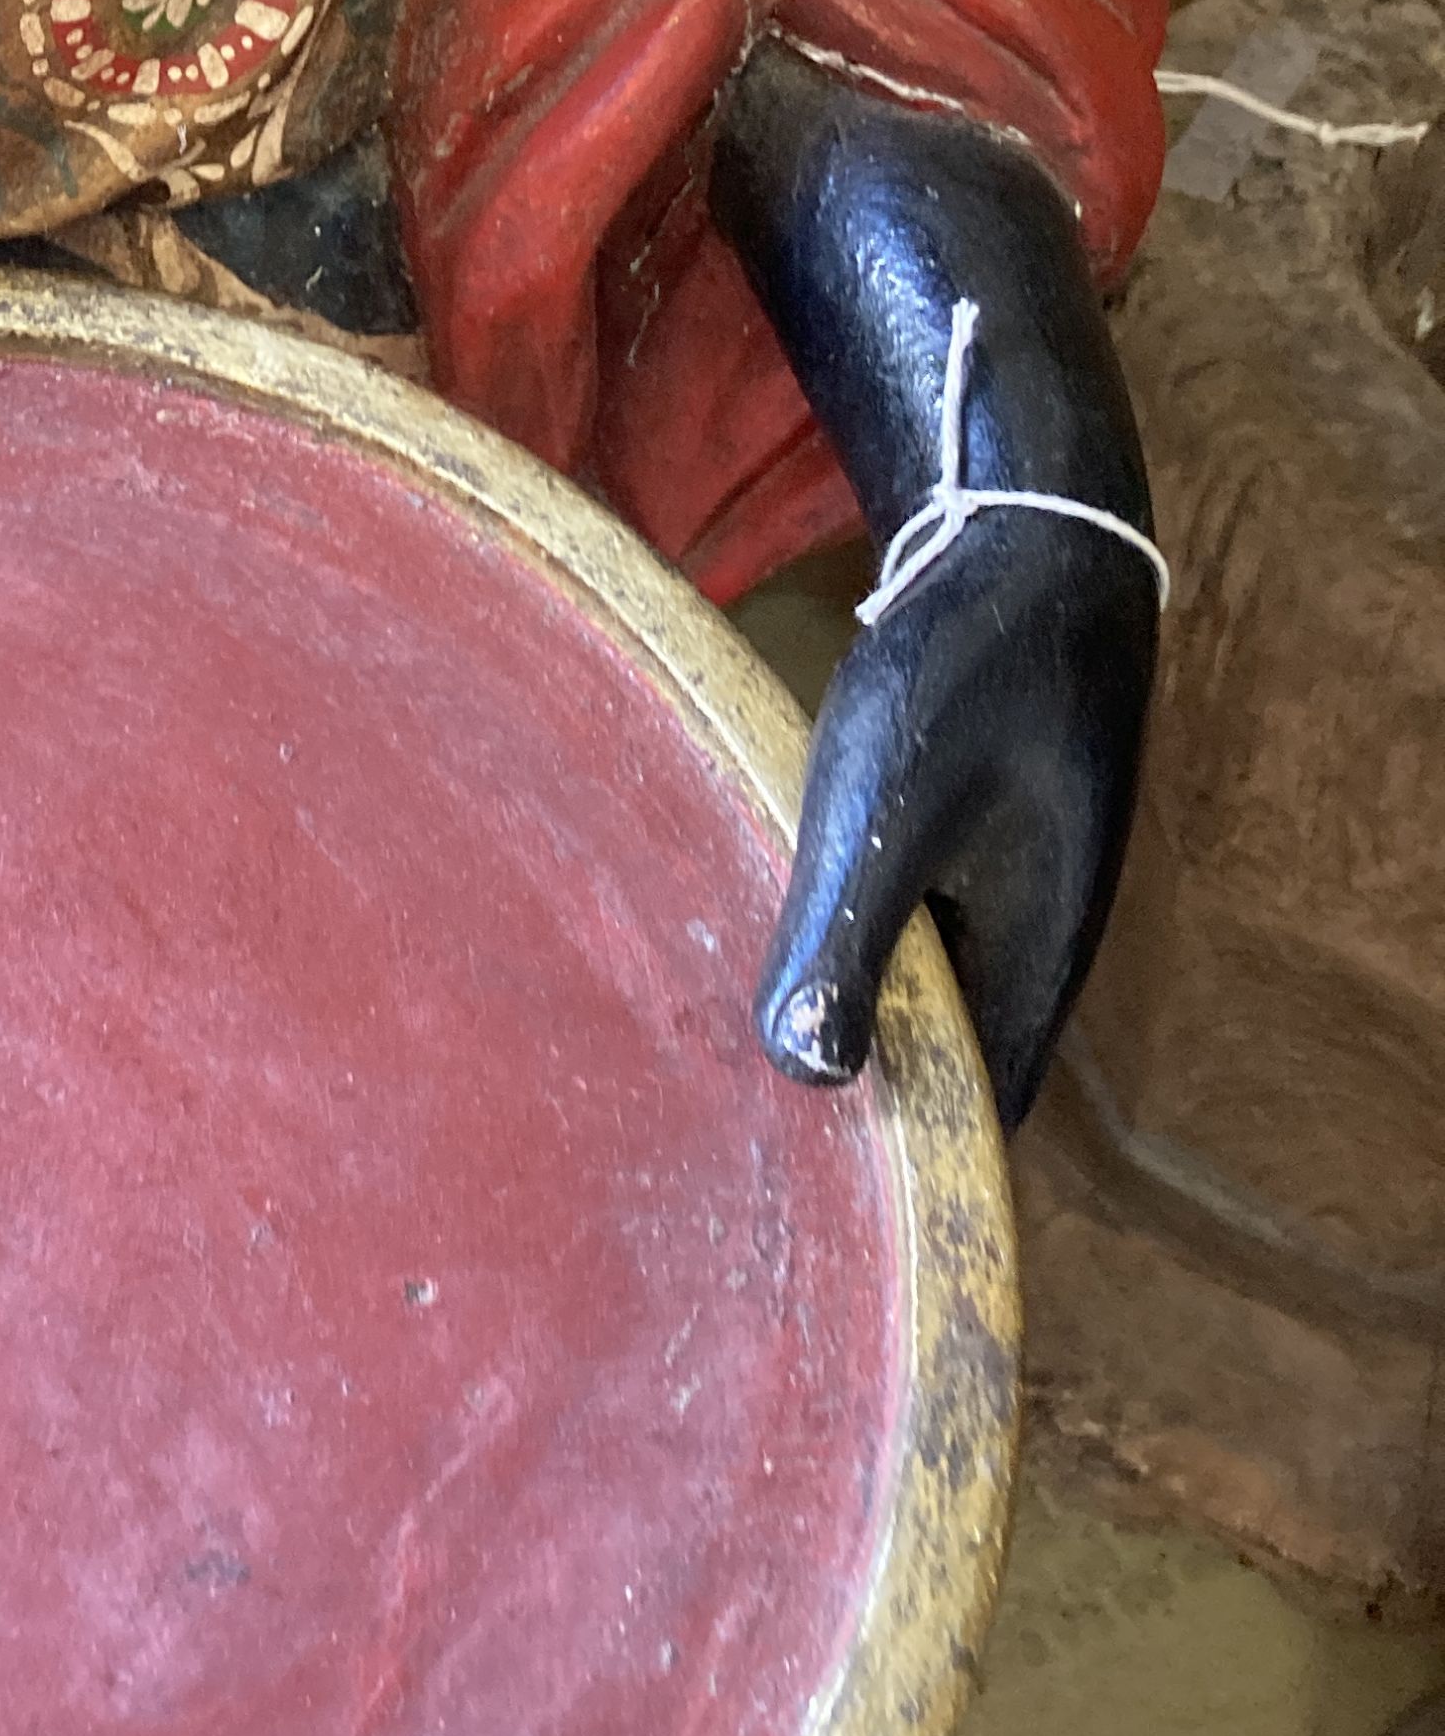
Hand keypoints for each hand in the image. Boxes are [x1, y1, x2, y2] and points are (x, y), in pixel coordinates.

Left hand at [755, 510, 1154, 1127]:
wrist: (1026, 539)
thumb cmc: (965, 672)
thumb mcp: (889, 808)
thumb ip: (852, 936)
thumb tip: (810, 1076)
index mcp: (1030, 968)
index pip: (968, 1116)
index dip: (888, 1164)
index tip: (777, 1196)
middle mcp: (1027, 944)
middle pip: (937, 1060)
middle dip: (842, 1092)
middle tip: (706, 1130)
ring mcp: (1001, 888)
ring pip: (912, 985)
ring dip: (832, 1005)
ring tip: (704, 1047)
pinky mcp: (967, 835)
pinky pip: (902, 919)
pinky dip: (835, 935)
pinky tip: (748, 927)